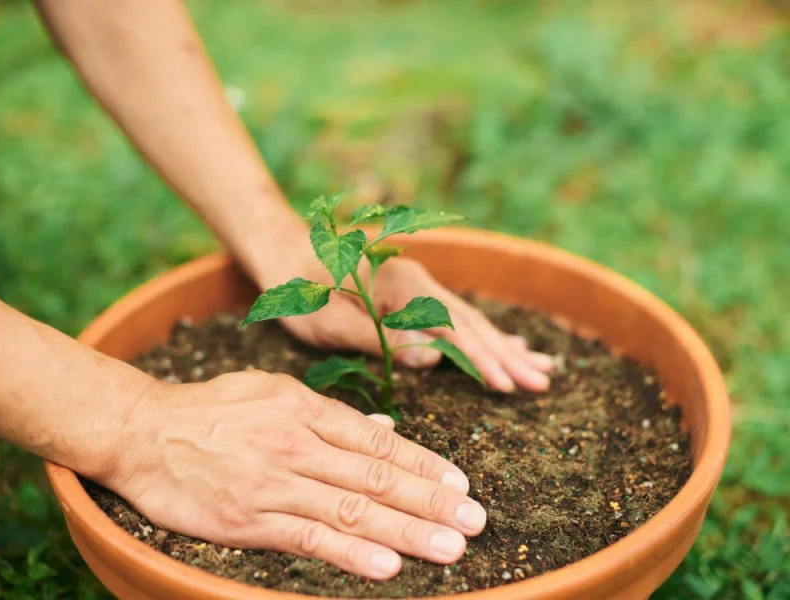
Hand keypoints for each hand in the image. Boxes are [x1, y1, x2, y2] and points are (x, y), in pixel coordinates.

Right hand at [109, 371, 486, 578]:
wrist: (143, 430)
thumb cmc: (212, 408)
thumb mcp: (273, 392)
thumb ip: (330, 414)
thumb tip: (385, 428)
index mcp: (305, 409)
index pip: (377, 441)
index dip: (423, 464)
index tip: (460, 483)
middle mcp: (297, 444)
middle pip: (376, 476)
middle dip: (431, 500)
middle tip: (475, 520)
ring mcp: (274, 482)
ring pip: (352, 509)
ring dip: (406, 530)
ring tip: (450, 545)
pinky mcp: (248, 518)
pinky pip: (308, 537)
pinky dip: (350, 553)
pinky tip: (387, 565)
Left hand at [259, 241, 553, 392]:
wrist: (286, 251)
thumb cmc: (300, 290)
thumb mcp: (329, 321)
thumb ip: (380, 338)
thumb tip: (434, 358)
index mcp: (401, 287)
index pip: (453, 328)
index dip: (482, 358)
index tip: (508, 384)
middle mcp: (419, 283)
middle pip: (472, 323)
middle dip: (507, 355)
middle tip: (543, 382)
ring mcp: (420, 286)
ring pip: (470, 320)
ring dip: (505, 345)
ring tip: (541, 367)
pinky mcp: (415, 294)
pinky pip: (457, 317)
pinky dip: (485, 334)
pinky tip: (508, 344)